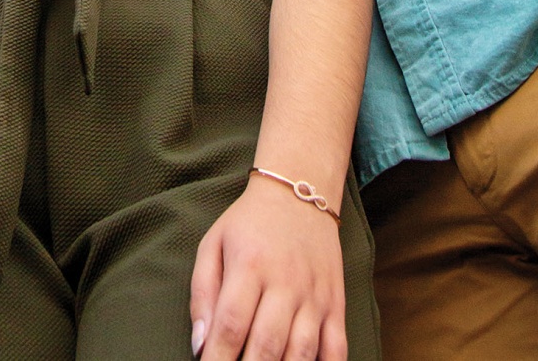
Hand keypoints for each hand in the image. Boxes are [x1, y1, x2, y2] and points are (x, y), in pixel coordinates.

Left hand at [190, 176, 346, 360]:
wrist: (299, 193)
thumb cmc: (249, 224)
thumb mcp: (214, 244)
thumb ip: (202, 294)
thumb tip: (200, 346)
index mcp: (249, 265)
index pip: (231, 325)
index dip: (218, 359)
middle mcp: (285, 282)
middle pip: (267, 345)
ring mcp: (314, 296)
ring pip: (302, 352)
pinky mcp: (336, 305)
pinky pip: (337, 349)